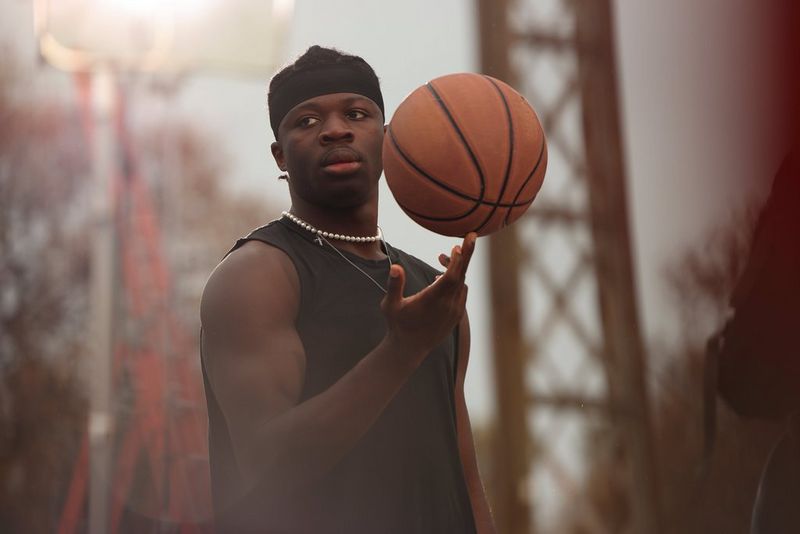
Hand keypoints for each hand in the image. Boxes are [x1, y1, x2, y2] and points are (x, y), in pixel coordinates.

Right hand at [380, 233, 476, 359]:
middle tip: (471, 236)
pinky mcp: (456, 316)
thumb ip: (394, 285)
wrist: (409, 349)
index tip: (462, 243)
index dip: (459, 258)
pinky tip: (443, 277)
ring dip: (456, 268)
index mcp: (433, 300)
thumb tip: (396, 267)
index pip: (452, 275)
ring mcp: (454, 311)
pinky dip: (457, 281)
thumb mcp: (390, 305)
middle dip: (466, 255)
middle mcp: (447, 305)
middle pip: (461, 275)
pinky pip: (462, 292)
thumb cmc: (397, 325)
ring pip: (461, 283)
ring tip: (441, 258)